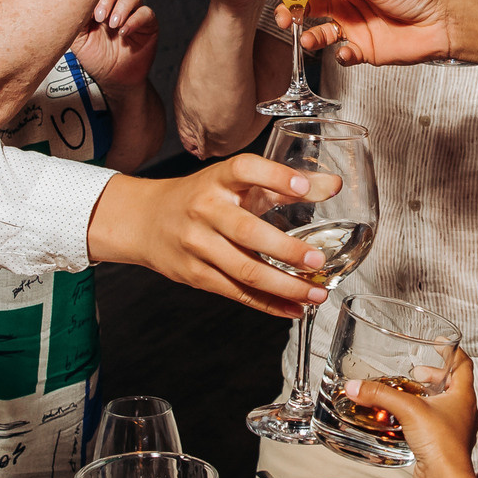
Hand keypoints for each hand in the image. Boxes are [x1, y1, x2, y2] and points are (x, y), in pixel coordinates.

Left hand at [70, 0, 159, 88]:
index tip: (90, 12)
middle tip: (101, 18)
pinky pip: (146, 13)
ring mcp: (133, 12)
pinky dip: (135, 20)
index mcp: (99, 2)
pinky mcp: (148, 23)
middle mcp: (116, 3)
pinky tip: (124, 32)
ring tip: (113, 25)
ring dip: (122, 7)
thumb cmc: (95, 57)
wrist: (113, 78)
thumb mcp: (77, 38)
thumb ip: (76, 17)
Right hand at [87, 156, 340, 315]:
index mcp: (218, 179)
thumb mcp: (237, 182)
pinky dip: (268, 304)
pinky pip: (237, 292)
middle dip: (287, 251)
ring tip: (316, 293)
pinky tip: (293, 308)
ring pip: (245, 270)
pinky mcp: (195, 275)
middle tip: (319, 261)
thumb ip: (285, 183)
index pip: (246, 169)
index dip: (276, 176)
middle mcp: (205, 209)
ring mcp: (197, 245)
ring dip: (285, 286)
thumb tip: (332, 186)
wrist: (145, 221)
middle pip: (248, 232)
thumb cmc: (202, 198)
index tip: (305, 187)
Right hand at [291, 0, 457, 64]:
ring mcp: (356, 29)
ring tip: (311, 39)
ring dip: (312, 37)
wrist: (444, 21)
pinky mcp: (366, 51)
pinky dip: (340, 55)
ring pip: (322, 35)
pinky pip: (343, 56)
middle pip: (310, 10)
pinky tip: (347, 51)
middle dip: (293, 14)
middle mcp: (349, 6)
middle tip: (285, 18)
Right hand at [343, 352, 477, 477]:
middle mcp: (463, 410)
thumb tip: (358, 387)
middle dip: (433, 375)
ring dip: (427, 396)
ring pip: (443, 404)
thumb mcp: (408, 410)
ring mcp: (455, 427)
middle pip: (452, 383)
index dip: (452, 351)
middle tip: (417, 373)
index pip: (463, 364)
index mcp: (463, 395)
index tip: (440, 343)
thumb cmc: (442, 445)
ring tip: (409, 393)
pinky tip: (405, 419)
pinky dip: (421, 415)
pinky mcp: (444, 442)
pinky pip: (434, 422)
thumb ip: (381, 395)